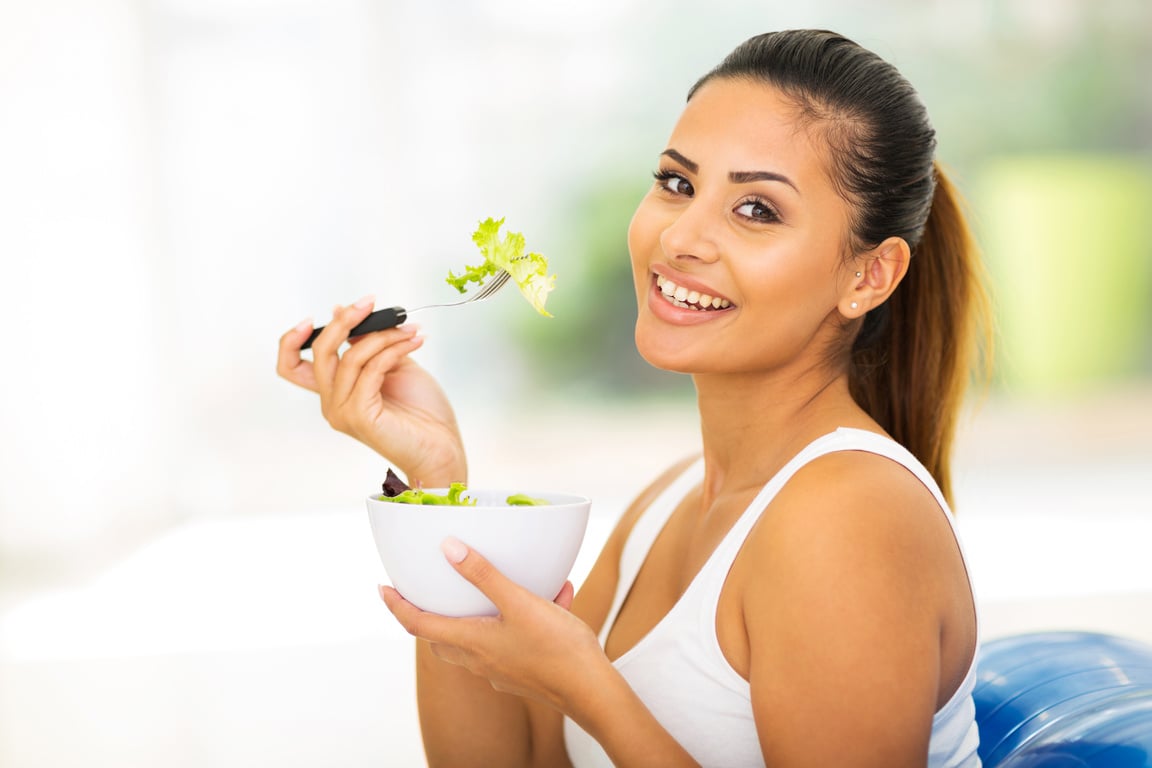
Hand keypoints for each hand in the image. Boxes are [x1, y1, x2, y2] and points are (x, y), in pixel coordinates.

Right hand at [276, 297, 465, 485]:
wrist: (441, 447)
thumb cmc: (421, 411)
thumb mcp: (394, 365)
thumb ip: (370, 344)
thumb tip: (342, 312)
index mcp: (334, 392)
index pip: (291, 366)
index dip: (293, 339)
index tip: (317, 316)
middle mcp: (331, 403)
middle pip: (320, 352)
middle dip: (346, 320)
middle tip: (370, 303)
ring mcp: (342, 411)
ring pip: (351, 356)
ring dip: (384, 335)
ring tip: (411, 330)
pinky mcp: (358, 415)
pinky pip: (371, 369)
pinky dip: (393, 350)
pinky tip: (415, 341)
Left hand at [380, 537, 602, 711]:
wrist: (592, 691)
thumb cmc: (556, 649)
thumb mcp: (519, 601)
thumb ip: (484, 575)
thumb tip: (449, 549)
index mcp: (471, 643)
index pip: (419, 625)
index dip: (397, 606)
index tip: (383, 589)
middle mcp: (480, 661)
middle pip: (443, 637)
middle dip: (433, 614)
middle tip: (430, 591)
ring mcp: (501, 669)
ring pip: (479, 637)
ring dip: (487, 610)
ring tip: (513, 581)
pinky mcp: (523, 672)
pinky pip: (513, 639)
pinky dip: (522, 617)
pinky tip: (556, 597)